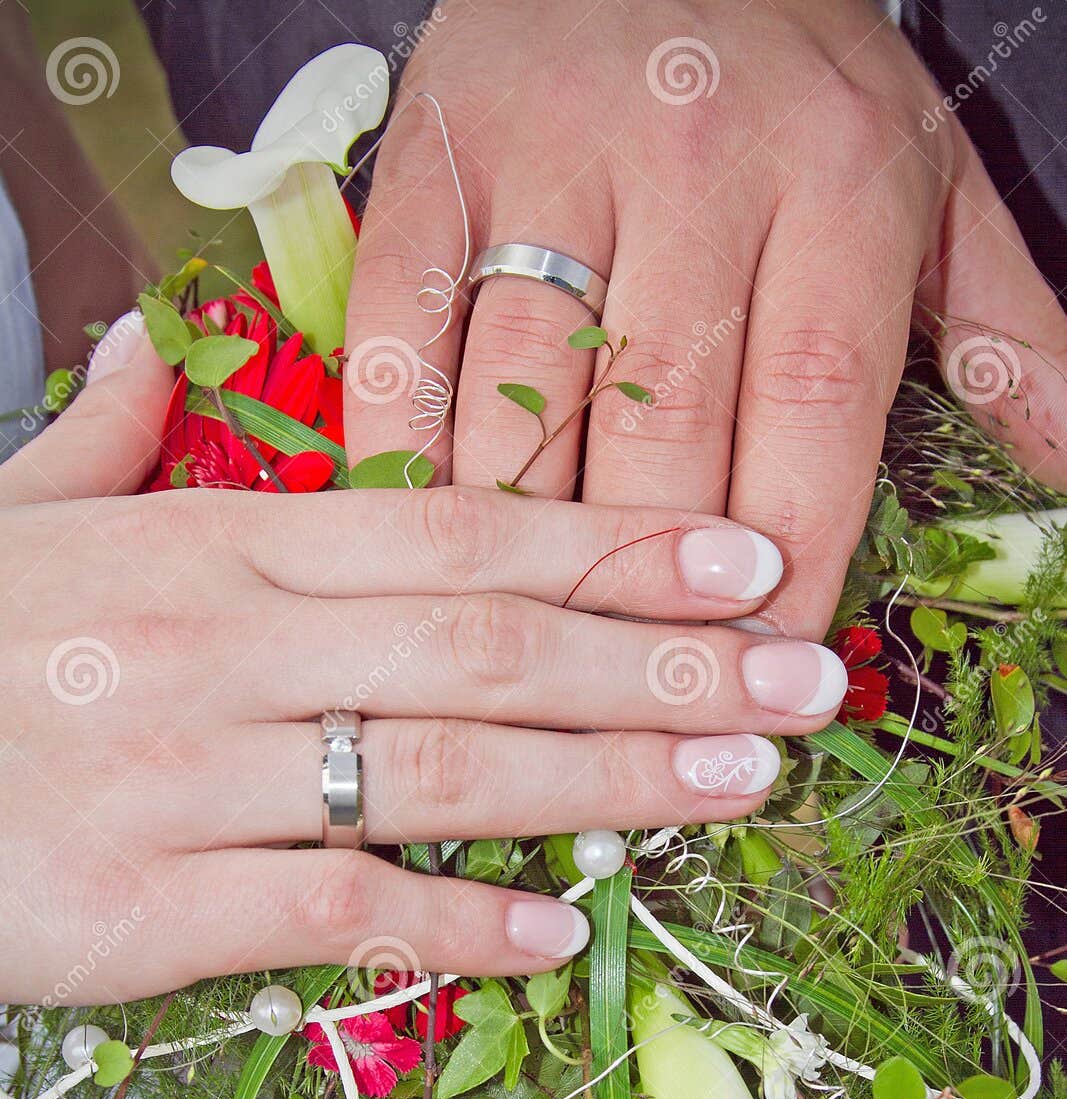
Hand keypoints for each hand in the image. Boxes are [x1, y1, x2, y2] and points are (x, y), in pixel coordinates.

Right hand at [0, 314, 847, 1003]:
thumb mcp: (13, 524)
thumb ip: (103, 440)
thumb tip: (164, 356)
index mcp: (208, 545)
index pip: (452, 530)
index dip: (611, 541)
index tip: (742, 559)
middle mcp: (217, 649)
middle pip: (484, 646)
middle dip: (661, 665)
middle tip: (804, 685)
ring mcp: (186, 780)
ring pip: (435, 774)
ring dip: (606, 785)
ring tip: (740, 786)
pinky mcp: (146, 910)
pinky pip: (332, 914)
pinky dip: (455, 927)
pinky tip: (560, 937)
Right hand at [345, 0, 1066, 637]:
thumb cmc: (799, 79)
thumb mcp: (933, 185)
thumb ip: (1002, 336)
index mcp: (835, 187)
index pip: (811, 417)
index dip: (789, 570)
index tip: (768, 677)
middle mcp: (695, 172)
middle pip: (666, 429)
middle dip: (656, 589)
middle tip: (648, 700)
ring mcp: (549, 168)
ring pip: (529, 401)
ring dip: (528, 551)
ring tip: (535, 660)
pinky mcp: (433, 171)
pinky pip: (403, 342)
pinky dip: (403, 455)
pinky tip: (424, 548)